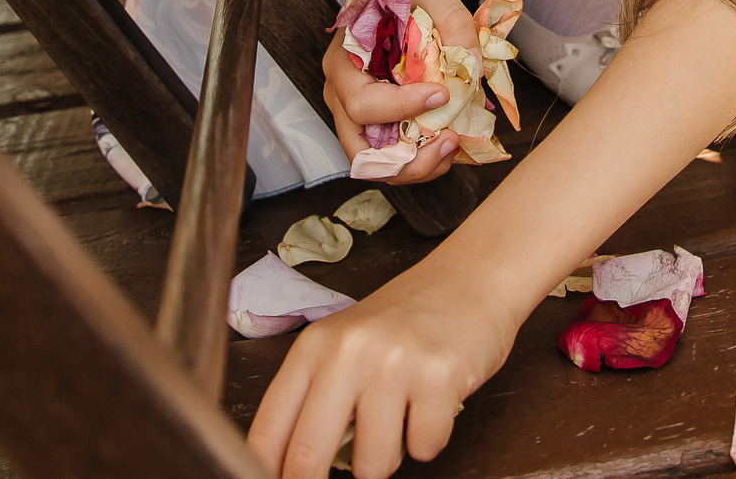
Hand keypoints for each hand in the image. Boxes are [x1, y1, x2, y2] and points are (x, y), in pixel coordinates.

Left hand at [250, 261, 515, 478]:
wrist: (471, 277)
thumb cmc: (405, 321)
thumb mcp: (345, 345)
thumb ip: (315, 397)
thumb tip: (287, 468)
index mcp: (315, 346)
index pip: (268, 429)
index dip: (264, 473)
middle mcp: (349, 351)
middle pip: (307, 455)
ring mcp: (394, 363)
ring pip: (372, 465)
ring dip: (385, 462)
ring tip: (397, 425)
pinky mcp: (440, 376)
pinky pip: (424, 448)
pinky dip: (429, 441)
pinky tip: (432, 409)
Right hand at [324, 0, 479, 184]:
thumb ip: (451, 19)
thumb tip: (473, 69)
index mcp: (342, 64)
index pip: (363, 104)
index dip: (404, 109)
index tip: (444, 94)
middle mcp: (341, 95)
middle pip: (362, 152)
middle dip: (409, 161)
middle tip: (451, 142)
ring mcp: (357, 113)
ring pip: (378, 164)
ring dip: (418, 167)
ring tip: (454, 146)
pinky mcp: (378, 120)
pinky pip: (394, 155)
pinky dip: (422, 158)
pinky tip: (450, 141)